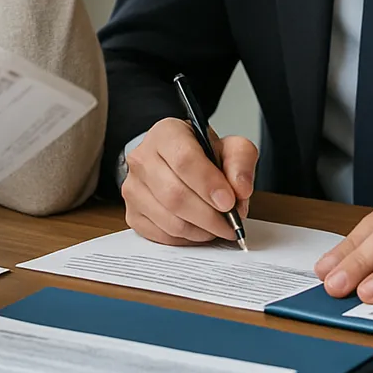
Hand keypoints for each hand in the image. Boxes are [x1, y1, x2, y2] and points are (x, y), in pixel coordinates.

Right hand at [121, 117, 257, 244]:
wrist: (177, 162)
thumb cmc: (202, 155)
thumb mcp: (229, 147)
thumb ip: (240, 161)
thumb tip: (240, 189)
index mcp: (166, 133)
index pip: (184, 160)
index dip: (208, 184)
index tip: (229, 202)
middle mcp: (142, 158)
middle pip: (175, 195)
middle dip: (209, 216)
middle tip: (230, 223)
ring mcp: (133, 187)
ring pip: (169, 220)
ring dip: (201, 230)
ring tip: (218, 226)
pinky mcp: (132, 212)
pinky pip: (162, 236)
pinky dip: (187, 239)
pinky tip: (199, 229)